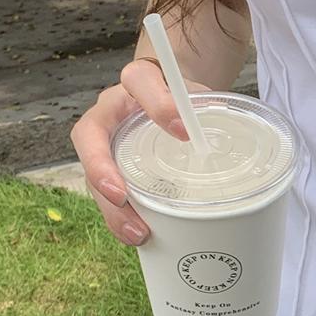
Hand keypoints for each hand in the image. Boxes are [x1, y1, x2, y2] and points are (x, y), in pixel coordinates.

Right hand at [71, 57, 212, 245]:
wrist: (170, 102)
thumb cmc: (180, 99)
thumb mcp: (196, 94)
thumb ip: (207, 105)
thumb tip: (225, 126)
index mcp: (137, 81)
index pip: (138, 80)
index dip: (157, 103)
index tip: (184, 130)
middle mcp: (111, 110)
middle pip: (90, 138)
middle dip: (102, 171)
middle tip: (122, 197)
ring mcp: (105, 142)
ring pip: (93, 175)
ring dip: (112, 208)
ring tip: (137, 232)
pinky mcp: (111, 170)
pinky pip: (109, 195)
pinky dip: (123, 217)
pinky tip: (141, 235)